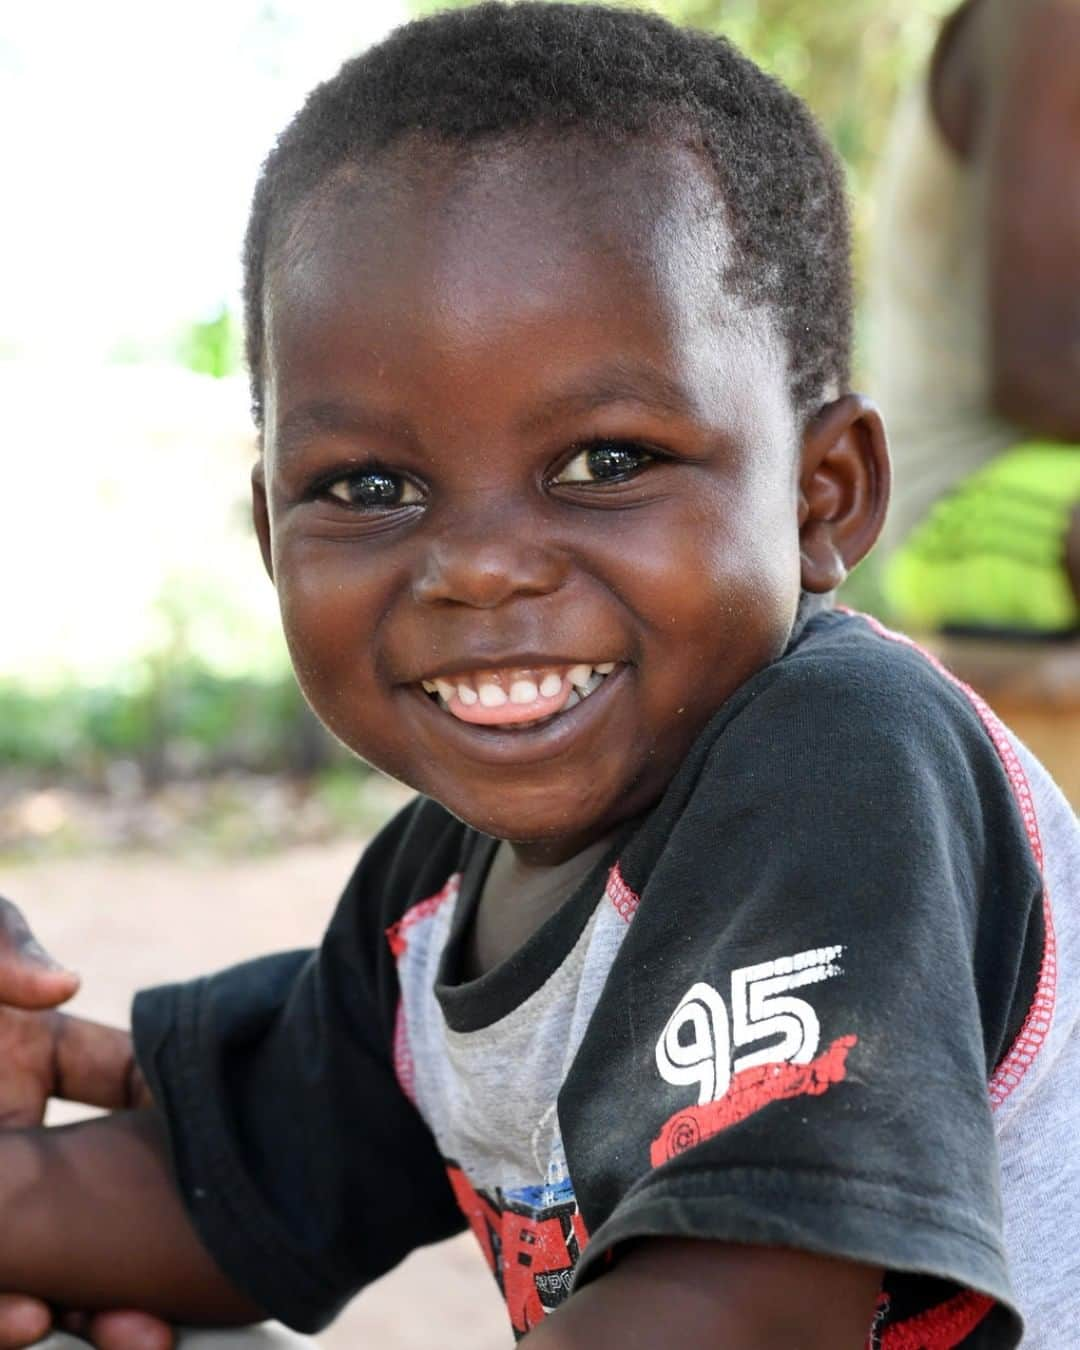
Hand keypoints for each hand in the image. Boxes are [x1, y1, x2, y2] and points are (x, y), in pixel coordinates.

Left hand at [0, 896, 170, 1349]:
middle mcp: (9, 1130)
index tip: (224, 1163)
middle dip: (128, 1264)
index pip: (124, 1084)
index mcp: (27, 1058)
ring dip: (75, 1304)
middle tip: (162, 1314)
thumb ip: (1, 944)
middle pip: (88, 1198)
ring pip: (32, 1258)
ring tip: (117, 1334)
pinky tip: (25, 1319)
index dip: (175, 1122)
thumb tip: (61, 987)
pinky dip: (4, 1309)